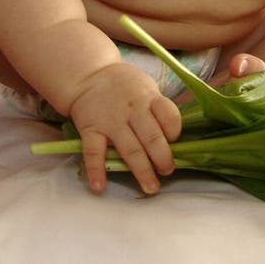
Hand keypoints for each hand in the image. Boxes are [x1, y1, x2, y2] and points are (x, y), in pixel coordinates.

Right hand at [69, 62, 181, 195]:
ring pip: (129, 149)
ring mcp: (111, 121)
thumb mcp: (146, 86)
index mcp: (149, 98)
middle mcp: (132, 110)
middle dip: (163, 158)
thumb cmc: (125, 85)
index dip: (175, 132)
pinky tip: (100, 186)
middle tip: (167, 171)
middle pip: (152, 137)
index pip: (169, 116)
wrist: (89, 75)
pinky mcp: (91, 129)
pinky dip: (96, 170)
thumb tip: (173, 137)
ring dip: (141, 170)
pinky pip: (93, 151)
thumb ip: (157, 108)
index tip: (175, 142)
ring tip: (151, 187)